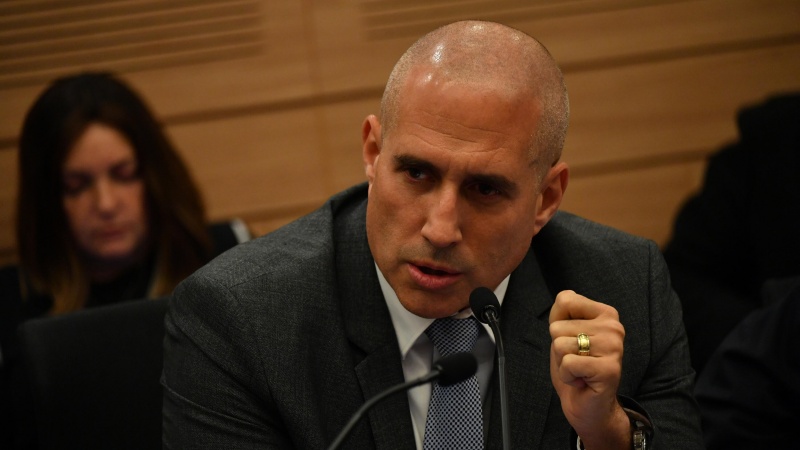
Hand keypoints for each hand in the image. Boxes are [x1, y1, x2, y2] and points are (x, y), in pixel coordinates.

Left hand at [549, 290, 629, 448]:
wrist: (587, 405)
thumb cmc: (575, 368)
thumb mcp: (564, 333)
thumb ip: (563, 312)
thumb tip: (564, 298)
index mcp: (606, 313)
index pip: (565, 300)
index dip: (558, 324)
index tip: (573, 340)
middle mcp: (614, 327)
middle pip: (558, 326)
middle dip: (559, 349)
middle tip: (577, 361)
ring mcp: (614, 347)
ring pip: (560, 344)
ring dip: (563, 363)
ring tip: (580, 370)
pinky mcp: (609, 368)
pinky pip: (568, 363)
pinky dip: (568, 376)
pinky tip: (582, 381)